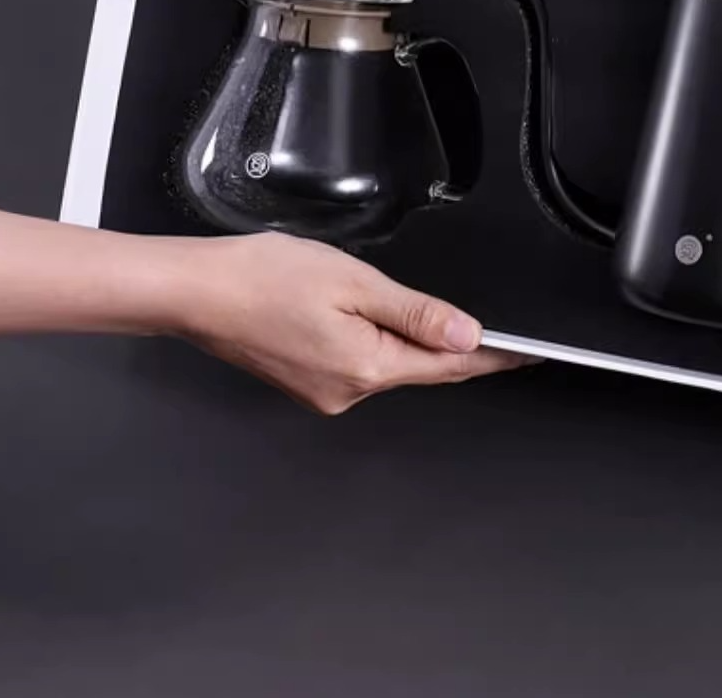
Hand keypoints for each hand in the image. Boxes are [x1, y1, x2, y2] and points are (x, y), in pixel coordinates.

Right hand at [171, 232, 536, 414]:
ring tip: (371, 294)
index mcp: (368, 366)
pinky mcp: (309, 385)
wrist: (194, 292)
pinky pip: (359, 364)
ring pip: (388, 364)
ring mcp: (327, 393)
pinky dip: (370, 341)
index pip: (452, 366)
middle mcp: (350, 391)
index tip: (528, 354)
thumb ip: (415, 311)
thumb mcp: (353, 282)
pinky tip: (348, 312)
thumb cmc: (260, 279)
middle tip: (473, 316)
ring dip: (401, 337)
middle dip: (447, 342)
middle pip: (422, 366)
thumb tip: (465, 334)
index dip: (494, 357)